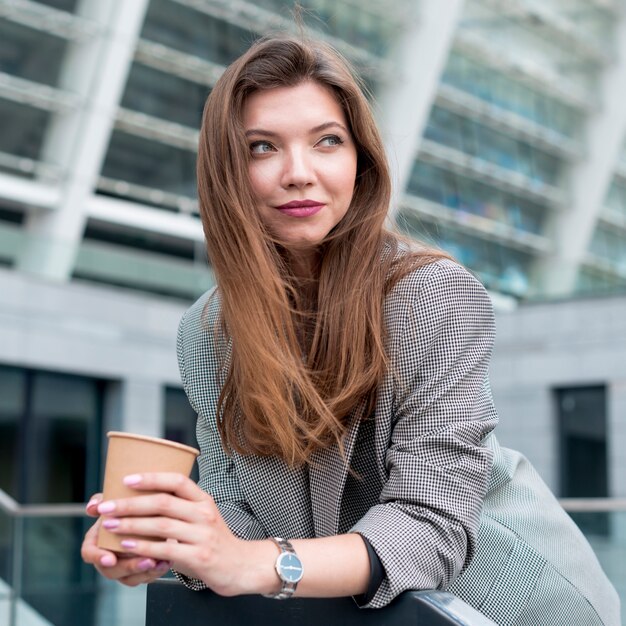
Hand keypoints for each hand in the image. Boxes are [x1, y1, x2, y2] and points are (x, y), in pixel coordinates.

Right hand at [81, 493, 170, 586]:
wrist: (148, 513)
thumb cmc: (129, 506)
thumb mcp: (117, 499)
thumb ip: (104, 500)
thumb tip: (93, 506)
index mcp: (96, 539)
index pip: (89, 552)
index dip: (98, 557)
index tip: (110, 558)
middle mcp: (106, 556)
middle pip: (111, 570)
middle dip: (130, 567)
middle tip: (147, 560)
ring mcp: (122, 567)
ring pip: (129, 578)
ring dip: (145, 572)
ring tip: (160, 562)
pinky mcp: (138, 572)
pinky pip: (145, 578)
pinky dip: (156, 572)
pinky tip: (167, 562)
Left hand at [92, 473, 275, 595]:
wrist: (240, 566)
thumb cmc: (214, 541)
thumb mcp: (202, 517)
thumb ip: (179, 508)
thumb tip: (143, 499)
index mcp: (203, 500)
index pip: (177, 481)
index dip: (151, 478)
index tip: (126, 479)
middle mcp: (204, 513)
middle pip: (163, 502)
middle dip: (130, 503)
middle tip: (106, 506)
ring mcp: (202, 535)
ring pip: (161, 525)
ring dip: (131, 524)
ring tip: (111, 525)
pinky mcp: (198, 557)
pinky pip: (165, 550)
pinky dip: (143, 547)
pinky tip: (127, 545)